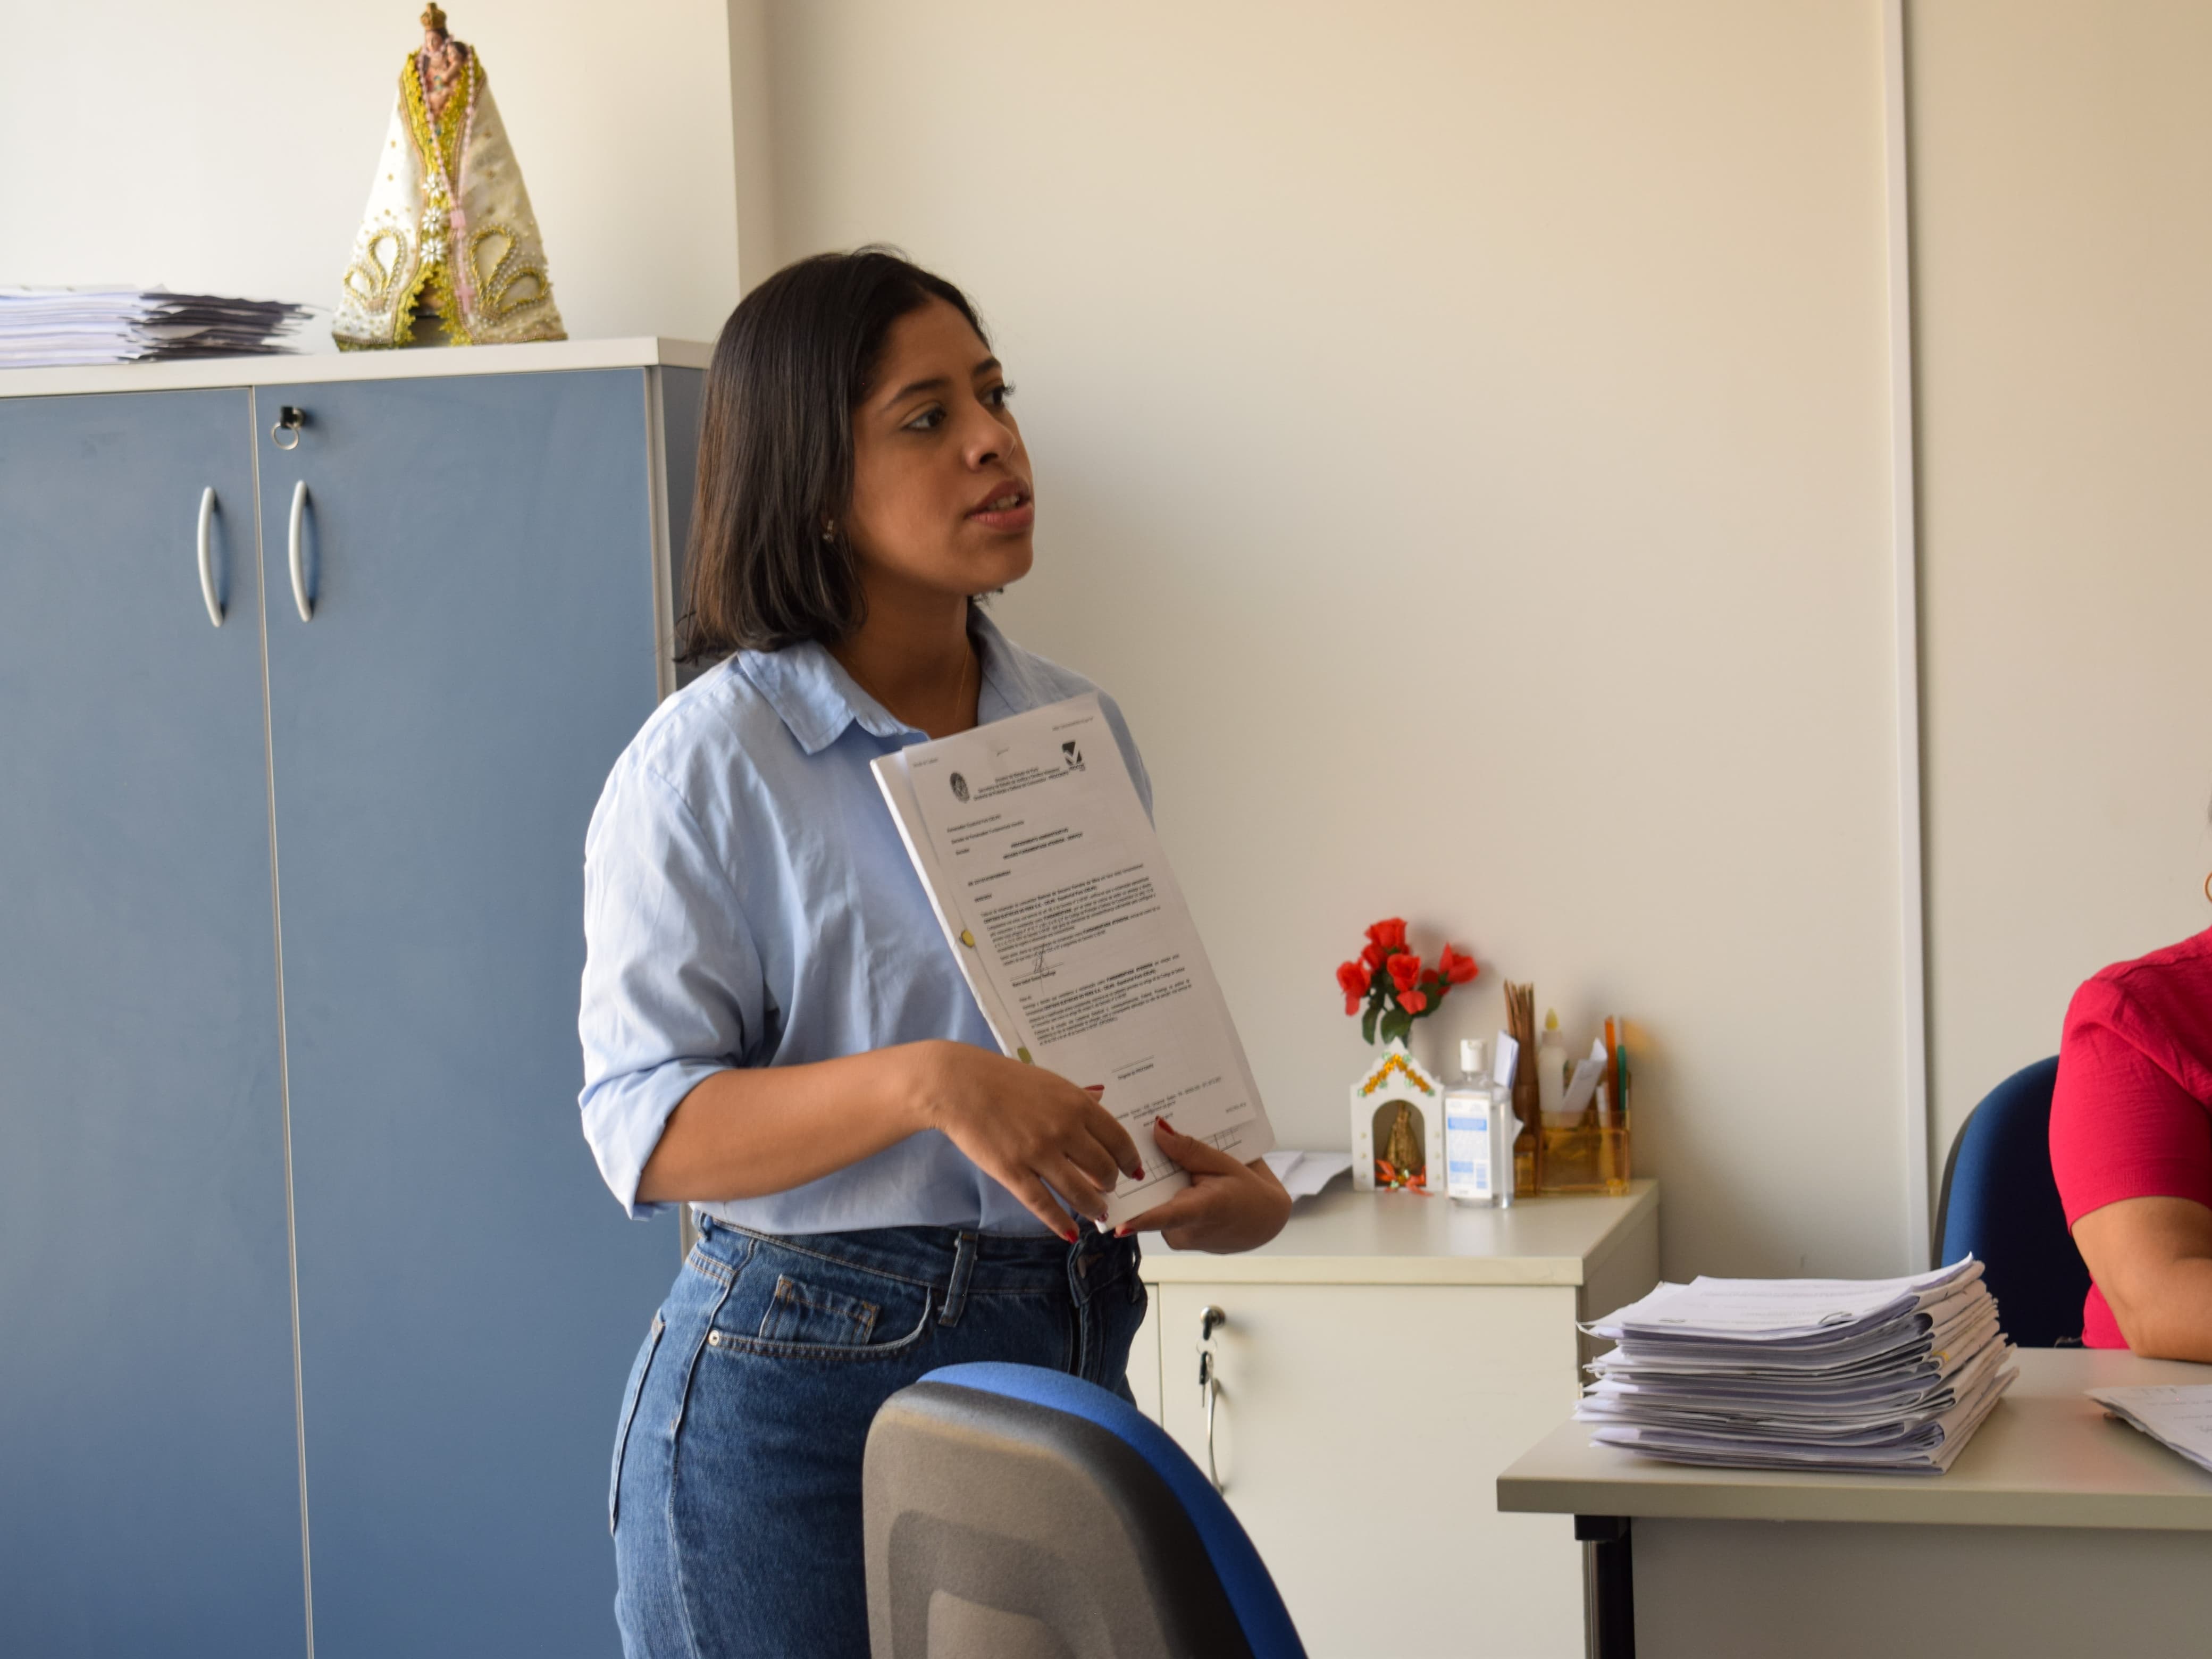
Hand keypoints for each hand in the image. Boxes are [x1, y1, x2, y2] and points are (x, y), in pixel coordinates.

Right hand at [912, 1042, 1144, 1240]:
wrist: (959, 1085)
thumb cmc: (1003, 1079)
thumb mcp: (1049, 1081)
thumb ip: (1077, 1095)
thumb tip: (1101, 1097)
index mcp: (1077, 1104)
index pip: (1118, 1140)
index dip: (1129, 1160)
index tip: (1133, 1170)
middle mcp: (1064, 1130)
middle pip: (1103, 1169)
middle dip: (1111, 1185)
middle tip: (1108, 1190)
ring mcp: (1039, 1153)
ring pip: (1079, 1193)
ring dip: (1094, 1207)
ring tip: (1098, 1213)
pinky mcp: (1013, 1172)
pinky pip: (1043, 1205)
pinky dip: (1060, 1222)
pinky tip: (1070, 1233)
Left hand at [1114, 1120, 1291, 1253]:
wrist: (1265, 1221)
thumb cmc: (1249, 1193)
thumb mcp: (1224, 1163)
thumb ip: (1189, 1149)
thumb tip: (1157, 1129)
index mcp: (1201, 1211)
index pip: (1164, 1216)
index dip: (1138, 1220)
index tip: (1115, 1225)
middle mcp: (1185, 1232)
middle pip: (1149, 1202)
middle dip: (1140, 1176)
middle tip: (1131, 1144)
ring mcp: (1179, 1240)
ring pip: (1153, 1206)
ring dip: (1152, 1186)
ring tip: (1156, 1157)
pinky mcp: (1176, 1240)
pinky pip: (1160, 1213)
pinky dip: (1162, 1196)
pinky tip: (1170, 1178)